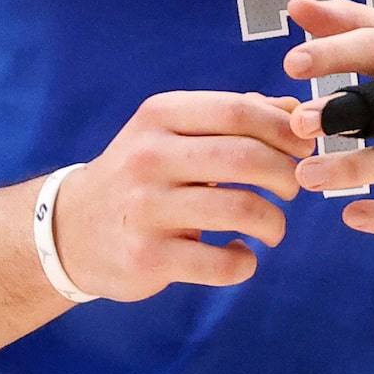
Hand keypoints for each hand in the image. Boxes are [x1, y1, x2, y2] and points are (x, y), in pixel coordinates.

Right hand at [47, 91, 304, 301]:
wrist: (70, 229)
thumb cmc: (142, 175)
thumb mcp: (174, 132)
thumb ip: (235, 117)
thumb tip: (298, 111)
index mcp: (161, 116)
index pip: (240, 111)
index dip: (285, 131)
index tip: (304, 149)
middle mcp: (150, 157)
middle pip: (247, 158)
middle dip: (288, 175)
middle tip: (293, 189)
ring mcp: (146, 208)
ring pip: (242, 209)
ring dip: (275, 223)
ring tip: (272, 228)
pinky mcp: (147, 256)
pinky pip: (222, 263)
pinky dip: (245, 263)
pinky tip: (240, 255)